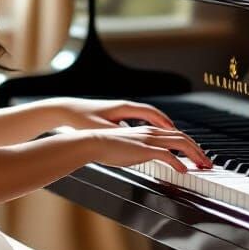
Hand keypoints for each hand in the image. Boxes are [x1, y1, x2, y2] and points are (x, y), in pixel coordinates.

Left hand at [49, 97, 177, 131]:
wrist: (65, 111)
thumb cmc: (81, 119)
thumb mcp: (101, 129)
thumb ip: (119, 135)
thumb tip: (133, 142)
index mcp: (124, 108)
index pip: (152, 113)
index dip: (166, 123)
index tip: (177, 133)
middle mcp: (125, 107)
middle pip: (154, 115)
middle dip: (169, 126)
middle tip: (182, 138)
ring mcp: (121, 111)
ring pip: (146, 118)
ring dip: (159, 127)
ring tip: (170, 139)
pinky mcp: (116, 117)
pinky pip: (138, 122)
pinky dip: (147, 129)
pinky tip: (149, 139)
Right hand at [83, 123, 212, 173]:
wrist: (94, 142)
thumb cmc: (106, 147)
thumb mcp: (128, 147)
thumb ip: (139, 150)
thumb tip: (145, 158)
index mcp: (148, 131)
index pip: (176, 135)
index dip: (190, 145)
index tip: (197, 155)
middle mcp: (152, 133)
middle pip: (183, 138)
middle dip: (199, 150)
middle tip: (208, 162)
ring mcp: (149, 140)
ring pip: (180, 144)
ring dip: (195, 155)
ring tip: (203, 166)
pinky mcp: (145, 149)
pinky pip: (168, 155)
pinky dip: (179, 162)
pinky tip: (184, 170)